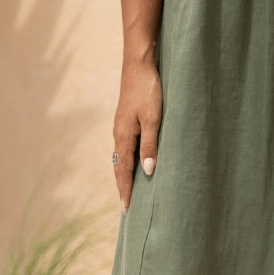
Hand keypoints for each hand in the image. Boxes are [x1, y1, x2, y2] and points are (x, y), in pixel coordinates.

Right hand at [113, 56, 162, 213]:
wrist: (139, 63)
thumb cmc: (148, 90)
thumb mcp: (154, 118)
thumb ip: (151, 145)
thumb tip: (147, 172)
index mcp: (124, 136)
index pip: (124, 171)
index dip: (126, 191)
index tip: (127, 211)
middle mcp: (119, 133)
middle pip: (119, 166)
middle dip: (123, 187)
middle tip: (127, 207)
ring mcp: (121, 125)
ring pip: (122, 156)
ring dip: (125, 174)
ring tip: (131, 189)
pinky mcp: (127, 118)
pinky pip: (125, 146)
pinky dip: (128, 160)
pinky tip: (135, 161)